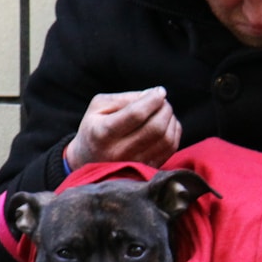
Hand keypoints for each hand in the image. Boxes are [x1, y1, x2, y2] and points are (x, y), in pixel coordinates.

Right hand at [65, 87, 181, 168]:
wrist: (87, 160)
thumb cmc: (94, 128)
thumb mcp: (99, 106)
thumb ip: (125, 98)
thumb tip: (154, 94)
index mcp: (103, 133)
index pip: (136, 114)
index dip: (153, 100)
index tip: (159, 91)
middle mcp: (118, 152)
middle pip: (155, 128)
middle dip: (164, 109)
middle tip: (162, 101)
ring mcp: (134, 164)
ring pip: (166, 140)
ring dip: (171, 120)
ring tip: (164, 111)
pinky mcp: (146, 170)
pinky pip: (170, 150)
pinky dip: (174, 133)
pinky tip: (167, 125)